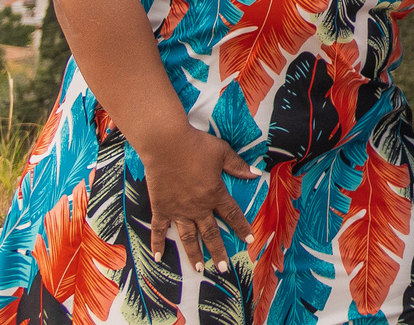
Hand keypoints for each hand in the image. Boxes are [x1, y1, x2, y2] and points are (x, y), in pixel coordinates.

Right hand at [139, 127, 258, 272]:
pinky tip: (158, 257)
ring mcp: (178, 210)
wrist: (166, 144)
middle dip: (219, 251)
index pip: (232, 214)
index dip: (241, 227)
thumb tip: (256, 173)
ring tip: (198, 268)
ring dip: (193, 253)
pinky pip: (160, 229)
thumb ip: (238, 166)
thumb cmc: (196, 145)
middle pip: (211, 233)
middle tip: (224, 268)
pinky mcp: (161, 208)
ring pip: (188, 236)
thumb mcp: (222, 152)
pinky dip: (157, 243)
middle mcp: (198, 206)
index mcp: (215, 194)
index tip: (249, 240)